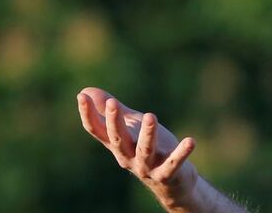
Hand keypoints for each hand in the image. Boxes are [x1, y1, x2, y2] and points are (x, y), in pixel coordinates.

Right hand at [77, 87, 199, 210]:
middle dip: (114, 122)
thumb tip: (85, 91)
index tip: (81, 96)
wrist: (171, 181)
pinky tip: (190, 141)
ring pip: (144, 150)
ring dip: (147, 134)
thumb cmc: (147, 148)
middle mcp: (127, 156)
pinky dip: (181, 153)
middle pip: (118, 140)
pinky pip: (173, 164)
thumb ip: (109, 110)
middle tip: (112, 103)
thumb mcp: (129, 127)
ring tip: (151, 116)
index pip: (97, 130)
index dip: (88, 114)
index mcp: (117, 144)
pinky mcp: (166, 173)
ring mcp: (146, 166)